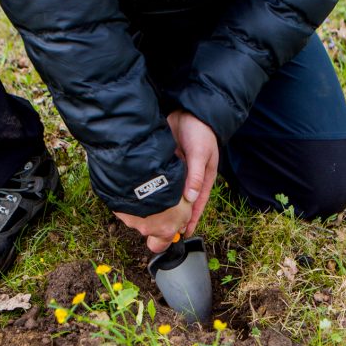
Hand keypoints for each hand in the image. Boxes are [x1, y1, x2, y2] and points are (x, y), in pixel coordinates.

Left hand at [114, 111, 218, 251]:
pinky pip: (159, 179)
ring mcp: (176, 171)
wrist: (188, 111)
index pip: (196, 204)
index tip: (183, 234)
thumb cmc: (200, 132)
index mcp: (202, 179)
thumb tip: (189, 198)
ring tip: (151, 219)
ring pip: (169, 193)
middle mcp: (188, 178)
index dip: (190, 220)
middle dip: (174, 216)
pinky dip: (153, 189)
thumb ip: (196, 175)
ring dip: (162, 205)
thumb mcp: (200, 154)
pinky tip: (144, 197)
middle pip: (181, 202)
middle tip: (163, 231)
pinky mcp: (165, 163)